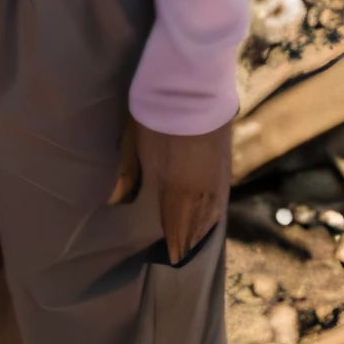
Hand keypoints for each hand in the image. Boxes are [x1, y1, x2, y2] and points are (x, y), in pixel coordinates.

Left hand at [111, 116, 231, 264]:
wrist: (190, 84)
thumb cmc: (155, 116)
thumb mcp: (134, 147)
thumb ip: (129, 178)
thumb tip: (116, 203)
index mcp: (178, 192)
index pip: (176, 230)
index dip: (174, 246)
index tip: (170, 260)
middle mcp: (203, 192)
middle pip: (197, 227)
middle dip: (187, 241)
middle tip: (180, 254)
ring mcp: (219, 179)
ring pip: (212, 215)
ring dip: (201, 229)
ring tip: (194, 240)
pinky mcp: (227, 165)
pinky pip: (221, 200)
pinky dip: (213, 212)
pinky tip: (209, 215)